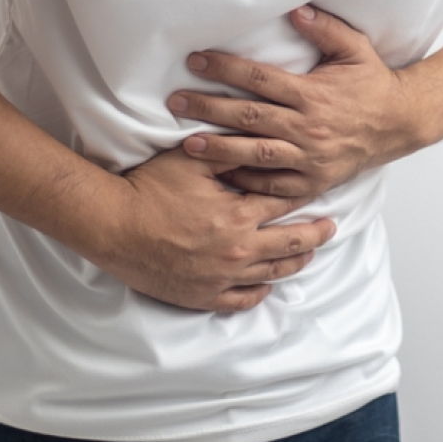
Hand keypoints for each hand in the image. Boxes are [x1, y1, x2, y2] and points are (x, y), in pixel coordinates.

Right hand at [97, 146, 335, 312]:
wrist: (112, 226)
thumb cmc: (149, 188)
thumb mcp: (193, 160)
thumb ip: (229, 151)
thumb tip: (257, 141)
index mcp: (239, 216)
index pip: (285, 204)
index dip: (303, 195)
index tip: (319, 191)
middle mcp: (238, 251)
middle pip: (291, 244)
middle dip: (315, 234)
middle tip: (330, 228)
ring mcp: (222, 277)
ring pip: (272, 274)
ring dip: (295, 263)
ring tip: (308, 254)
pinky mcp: (202, 296)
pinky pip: (242, 300)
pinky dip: (259, 292)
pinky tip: (268, 285)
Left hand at [166, 6, 424, 198]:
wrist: (400, 123)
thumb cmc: (373, 84)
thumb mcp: (356, 49)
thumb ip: (325, 28)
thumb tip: (294, 10)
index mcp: (313, 94)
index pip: (260, 78)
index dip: (225, 68)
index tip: (196, 61)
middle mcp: (308, 127)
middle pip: (249, 117)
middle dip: (209, 109)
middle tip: (175, 103)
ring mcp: (310, 158)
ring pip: (256, 154)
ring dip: (220, 150)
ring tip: (187, 146)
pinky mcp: (314, 181)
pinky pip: (275, 186)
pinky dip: (248, 182)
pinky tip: (222, 177)